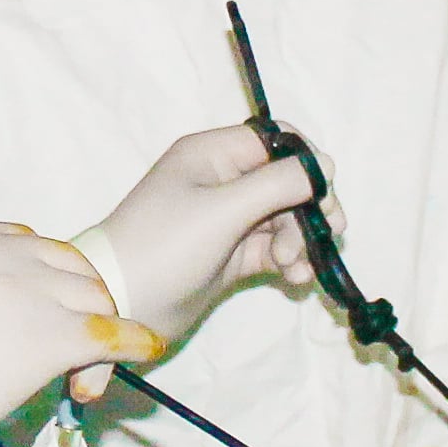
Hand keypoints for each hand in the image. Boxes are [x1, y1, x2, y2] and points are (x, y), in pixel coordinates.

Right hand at [0, 224, 156, 446]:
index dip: (39, 269)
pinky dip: (131, 339)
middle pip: (63, 261)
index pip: (19, 240)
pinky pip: (109, 331)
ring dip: (103, 316)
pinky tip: (142, 348)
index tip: (43, 294)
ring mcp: (27, 291)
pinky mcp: (51, 335)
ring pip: (91, 293)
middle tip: (82, 320)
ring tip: (111, 339)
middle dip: (77, 289)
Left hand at [70, 126, 316, 339]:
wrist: (120, 305)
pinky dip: (290, 260)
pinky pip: (274, 249)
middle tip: (326, 235)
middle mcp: (221, 180)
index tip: (325, 193)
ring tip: (294, 265)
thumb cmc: (165, 247)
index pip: (274, 140)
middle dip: (309, 208)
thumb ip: (279, 184)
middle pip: (286, 181)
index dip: (305, 162)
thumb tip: (325, 166)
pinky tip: (296, 278)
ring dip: (300, 240)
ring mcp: (226, 219)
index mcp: (211, 154)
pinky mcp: (231, 255)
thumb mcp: (223, 210)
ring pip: (284, 218)